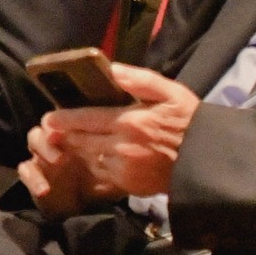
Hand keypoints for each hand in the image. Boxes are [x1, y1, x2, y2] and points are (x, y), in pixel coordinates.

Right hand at [18, 122, 122, 217]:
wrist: (90, 209)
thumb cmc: (107, 183)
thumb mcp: (119, 167)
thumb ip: (121, 153)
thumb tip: (136, 138)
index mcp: (77, 133)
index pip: (68, 116)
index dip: (68, 117)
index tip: (74, 122)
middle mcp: (59, 139)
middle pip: (49, 123)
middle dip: (57, 129)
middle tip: (67, 139)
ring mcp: (44, 155)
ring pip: (34, 139)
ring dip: (44, 147)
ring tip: (58, 160)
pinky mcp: (35, 174)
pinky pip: (25, 170)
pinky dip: (32, 178)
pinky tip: (43, 189)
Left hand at [37, 63, 200, 199]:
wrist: (207, 161)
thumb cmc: (188, 122)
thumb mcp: (170, 92)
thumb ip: (140, 80)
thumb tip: (112, 69)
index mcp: (130, 121)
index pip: (86, 118)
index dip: (63, 119)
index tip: (48, 118)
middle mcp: (123, 146)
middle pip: (82, 140)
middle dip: (65, 135)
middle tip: (51, 130)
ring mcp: (125, 168)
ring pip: (89, 158)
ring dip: (77, 150)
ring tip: (68, 142)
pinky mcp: (129, 185)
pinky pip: (103, 173)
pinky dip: (95, 165)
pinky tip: (95, 156)